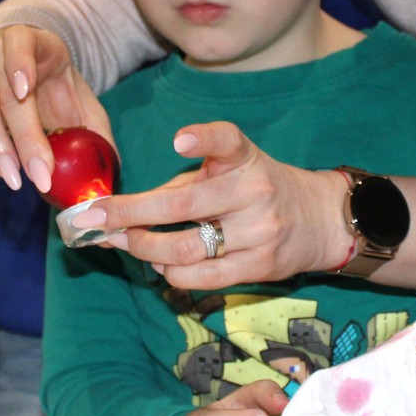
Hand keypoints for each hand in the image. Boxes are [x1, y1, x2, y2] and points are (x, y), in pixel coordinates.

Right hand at [0, 23, 111, 192]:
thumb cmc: (55, 91)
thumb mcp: (80, 100)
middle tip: (38, 173)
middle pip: (3, 89)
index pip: (20, 41)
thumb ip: (94, 129)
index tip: (25, 89)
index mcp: (33, 44)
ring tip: (11, 176)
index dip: (20, 61)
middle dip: (21, 135)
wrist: (26, 75)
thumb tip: (107, 172)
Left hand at [86, 122, 352, 289]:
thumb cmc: (258, 189)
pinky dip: (173, 274)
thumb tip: (125, 212)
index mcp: (245, 159)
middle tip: (98, 218)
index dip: (204, 138)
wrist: (318, 220)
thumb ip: (186, 183)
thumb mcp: (232, 170)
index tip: (179, 140)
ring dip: (146, 248)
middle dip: (132, 213)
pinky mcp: (261, 266)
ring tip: (124, 243)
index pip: (227, 141)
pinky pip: (204, 277)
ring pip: (188, 248)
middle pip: (184, 205)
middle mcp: (254, 191)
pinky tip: (160, 266)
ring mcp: (260, 232)